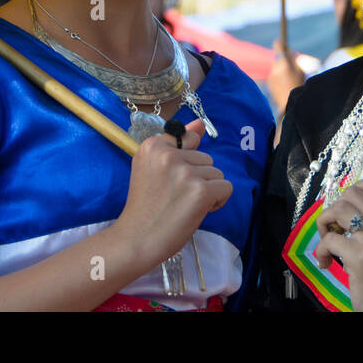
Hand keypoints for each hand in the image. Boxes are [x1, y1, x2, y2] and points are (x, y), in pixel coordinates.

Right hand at [114, 120, 232, 264]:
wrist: (136, 239)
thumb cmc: (146, 206)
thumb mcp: (153, 167)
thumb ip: (178, 143)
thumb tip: (200, 123)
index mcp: (152, 144)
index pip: (189, 140)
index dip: (185, 163)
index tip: (168, 181)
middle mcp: (168, 154)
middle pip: (206, 158)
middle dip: (197, 178)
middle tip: (175, 197)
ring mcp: (185, 172)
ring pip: (216, 173)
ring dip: (207, 190)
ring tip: (184, 204)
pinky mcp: (200, 191)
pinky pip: (226, 188)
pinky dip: (217, 201)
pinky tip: (197, 211)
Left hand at [267, 40, 305, 114]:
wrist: (290, 105)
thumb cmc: (298, 86)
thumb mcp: (300, 71)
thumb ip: (293, 59)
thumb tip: (287, 50)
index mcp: (284, 64)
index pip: (278, 47)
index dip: (280, 43)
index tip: (281, 40)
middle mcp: (275, 68)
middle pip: (278, 58)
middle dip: (283, 59)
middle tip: (290, 62)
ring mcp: (271, 76)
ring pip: (276, 67)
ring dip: (282, 69)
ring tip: (290, 79)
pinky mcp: (269, 83)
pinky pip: (275, 76)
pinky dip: (279, 77)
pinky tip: (285, 85)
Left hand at [314, 176, 362, 311]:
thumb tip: (349, 199)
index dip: (358, 188)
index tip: (351, 205)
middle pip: (352, 193)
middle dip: (336, 208)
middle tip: (337, 227)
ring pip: (338, 209)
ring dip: (325, 224)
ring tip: (329, 241)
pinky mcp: (358, 256)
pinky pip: (328, 239)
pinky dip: (321, 251)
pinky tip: (327, 262)